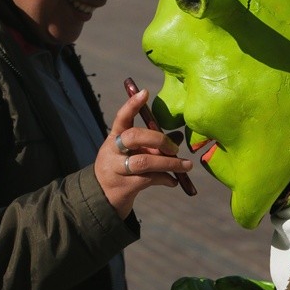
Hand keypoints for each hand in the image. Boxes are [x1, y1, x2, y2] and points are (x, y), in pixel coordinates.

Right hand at [94, 88, 192, 218]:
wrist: (102, 197)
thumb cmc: (122, 168)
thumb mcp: (134, 153)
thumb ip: (153, 145)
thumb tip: (178, 137)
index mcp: (114, 137)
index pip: (121, 118)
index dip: (132, 105)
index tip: (145, 92)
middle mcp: (112, 151)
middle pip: (133, 137)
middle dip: (158, 138)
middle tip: (174, 146)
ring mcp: (116, 169)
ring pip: (143, 162)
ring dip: (169, 163)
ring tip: (187, 166)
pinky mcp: (123, 187)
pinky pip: (149, 179)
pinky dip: (165, 179)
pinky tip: (174, 180)